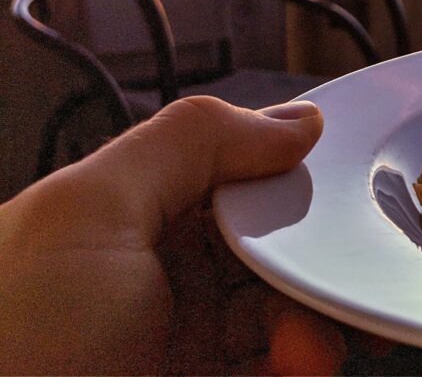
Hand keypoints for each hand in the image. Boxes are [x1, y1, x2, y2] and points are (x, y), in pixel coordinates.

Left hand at [0, 95, 352, 374]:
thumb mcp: (86, 214)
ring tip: (310, 341)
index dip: (291, 176)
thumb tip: (292, 120)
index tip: (338, 184)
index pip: (236, 173)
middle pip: (276, 245)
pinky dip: (306, 363)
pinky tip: (302, 363)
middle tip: (328, 273)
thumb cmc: (11, 346)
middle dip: (314, 256)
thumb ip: (188, 142)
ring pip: (292, 311)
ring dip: (319, 317)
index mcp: (129, 216)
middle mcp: (160, 279)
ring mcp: (186, 344)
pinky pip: (286, 367)